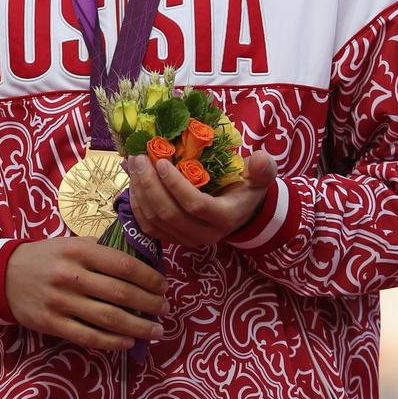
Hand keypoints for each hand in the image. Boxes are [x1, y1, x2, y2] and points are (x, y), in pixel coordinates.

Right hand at [5, 237, 168, 350]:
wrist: (4, 275)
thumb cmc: (46, 257)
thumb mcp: (72, 243)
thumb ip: (101, 252)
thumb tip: (140, 265)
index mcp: (80, 250)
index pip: (124, 265)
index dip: (150, 278)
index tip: (164, 286)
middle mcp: (72, 275)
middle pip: (121, 293)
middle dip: (150, 304)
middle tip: (166, 309)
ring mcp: (62, 302)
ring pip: (109, 318)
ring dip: (138, 327)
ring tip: (156, 330)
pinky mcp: (53, 324)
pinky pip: (88, 337)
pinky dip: (113, 342)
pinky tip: (129, 342)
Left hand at [128, 149, 277, 246]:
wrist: (241, 212)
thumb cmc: (247, 189)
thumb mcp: (260, 177)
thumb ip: (264, 168)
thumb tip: (261, 159)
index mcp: (224, 217)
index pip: (195, 205)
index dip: (175, 185)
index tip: (161, 161)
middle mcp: (205, 234)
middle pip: (169, 214)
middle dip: (149, 185)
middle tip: (139, 158)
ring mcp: (187, 240)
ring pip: (155, 221)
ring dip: (140, 192)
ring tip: (134, 165)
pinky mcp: (173, 239)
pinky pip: (149, 228)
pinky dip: (137, 206)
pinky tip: (133, 183)